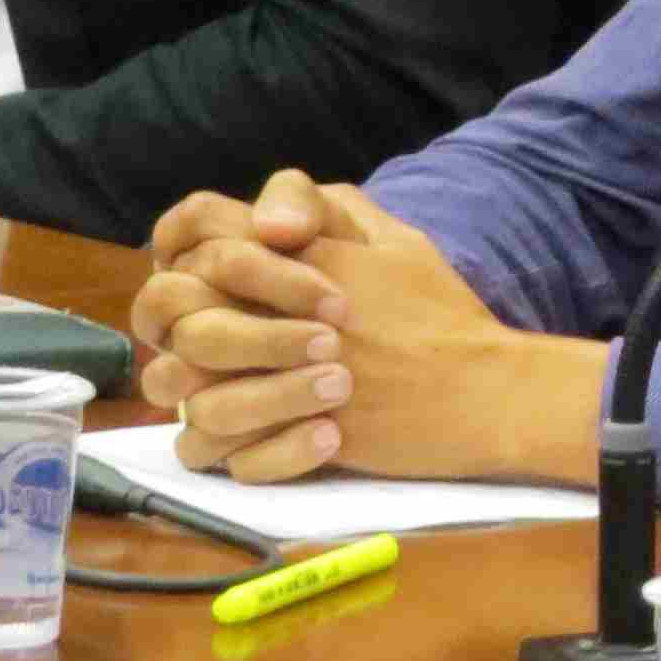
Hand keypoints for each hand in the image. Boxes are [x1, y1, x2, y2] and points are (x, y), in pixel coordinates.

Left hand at [135, 170, 601, 485]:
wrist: (488, 393)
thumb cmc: (444, 316)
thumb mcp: (398, 240)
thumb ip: (335, 211)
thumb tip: (274, 209)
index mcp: (304, 255)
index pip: (200, 232)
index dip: (184, 253)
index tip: (205, 283)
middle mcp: (283, 309)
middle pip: (172, 306)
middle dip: (177, 325)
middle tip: (204, 350)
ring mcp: (287, 376)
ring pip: (180, 385)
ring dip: (193, 392)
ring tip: (226, 402)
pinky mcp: (296, 436)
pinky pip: (215, 450)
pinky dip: (224, 450)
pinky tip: (252, 444)